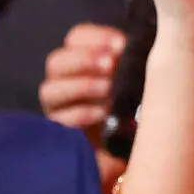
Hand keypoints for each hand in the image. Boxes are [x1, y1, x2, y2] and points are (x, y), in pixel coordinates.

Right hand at [41, 22, 126, 193]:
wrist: (133, 156)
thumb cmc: (138, 112)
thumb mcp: (140, 83)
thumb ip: (134, 63)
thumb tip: (142, 44)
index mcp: (85, 62)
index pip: (76, 38)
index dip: (95, 37)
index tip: (122, 44)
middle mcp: (65, 83)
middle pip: (56, 61)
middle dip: (83, 59)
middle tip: (111, 64)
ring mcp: (58, 109)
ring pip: (50, 90)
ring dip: (80, 85)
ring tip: (107, 88)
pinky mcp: (59, 134)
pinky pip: (59, 120)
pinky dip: (81, 113)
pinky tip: (102, 112)